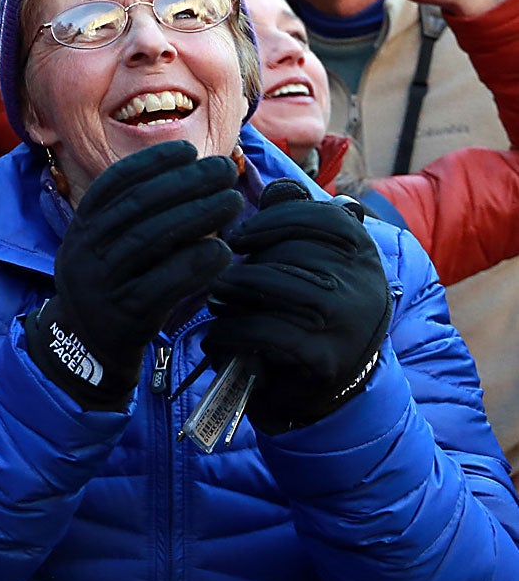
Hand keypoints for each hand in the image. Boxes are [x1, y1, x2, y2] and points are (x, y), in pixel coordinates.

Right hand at [26, 141, 241, 409]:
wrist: (83, 350)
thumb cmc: (112, 287)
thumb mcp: (105, 247)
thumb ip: (135, 216)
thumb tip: (190, 174)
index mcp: (81, 228)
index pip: (113, 184)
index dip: (151, 163)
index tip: (188, 150)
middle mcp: (84, 252)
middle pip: (135, 207)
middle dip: (183, 183)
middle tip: (223, 170)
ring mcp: (100, 285)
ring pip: (149, 240)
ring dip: (196, 215)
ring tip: (233, 201)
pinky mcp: (123, 317)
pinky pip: (161, 285)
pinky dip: (194, 265)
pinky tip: (223, 250)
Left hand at [211, 181, 391, 431]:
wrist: (327, 392)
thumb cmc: (307, 315)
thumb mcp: (310, 264)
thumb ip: (295, 223)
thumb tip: (277, 189)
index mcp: (363, 252)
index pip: (322, 216)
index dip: (273, 221)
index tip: (239, 237)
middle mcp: (364, 282)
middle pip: (290, 251)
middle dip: (245, 266)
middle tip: (220, 283)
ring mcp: (349, 321)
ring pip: (276, 285)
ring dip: (233, 294)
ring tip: (217, 303)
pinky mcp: (326, 358)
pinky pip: (266, 329)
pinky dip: (232, 332)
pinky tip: (217, 337)